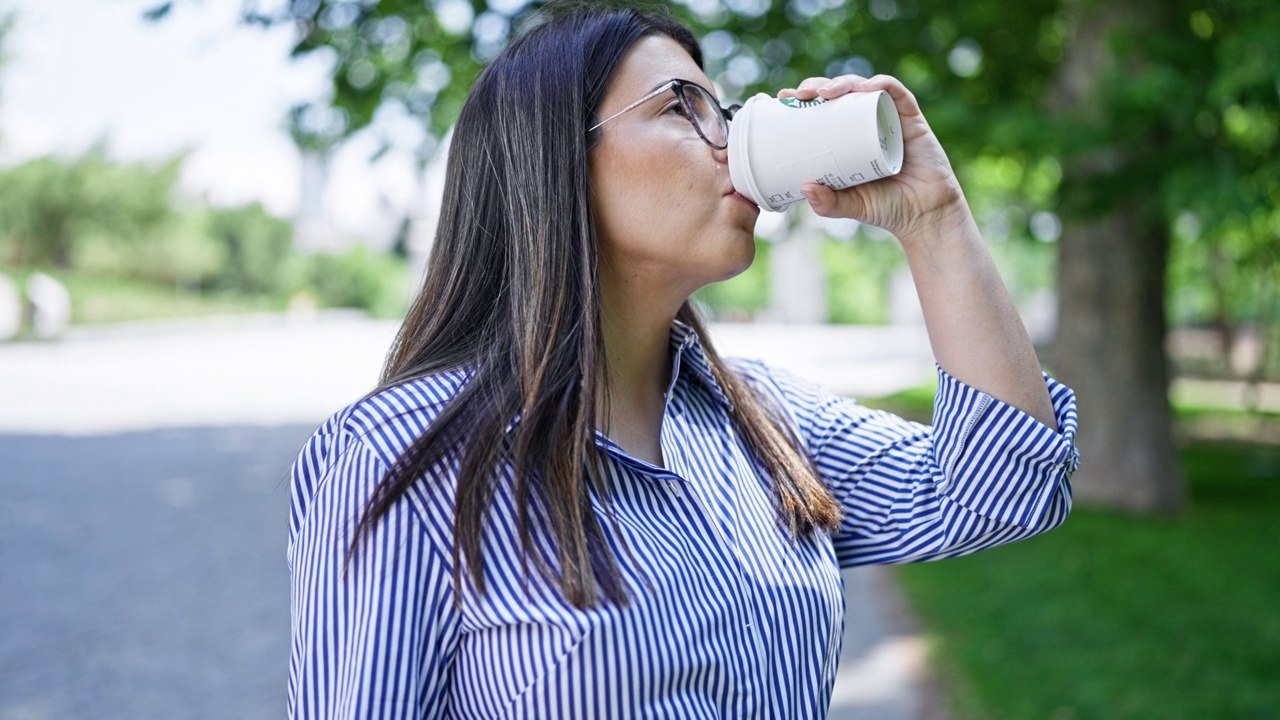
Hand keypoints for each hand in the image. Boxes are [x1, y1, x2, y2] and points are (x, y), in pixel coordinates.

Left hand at [778, 74, 966, 241]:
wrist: (925, 215)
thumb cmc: (886, 207)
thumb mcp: (850, 206)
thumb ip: (828, 203)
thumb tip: (804, 187)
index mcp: (847, 137)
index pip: (822, 109)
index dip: (803, 99)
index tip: (784, 97)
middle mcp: (866, 122)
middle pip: (839, 92)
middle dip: (818, 85)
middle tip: (801, 94)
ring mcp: (888, 117)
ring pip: (863, 87)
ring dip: (843, 82)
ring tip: (825, 93)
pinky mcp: (911, 118)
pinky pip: (896, 92)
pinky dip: (881, 84)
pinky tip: (866, 87)